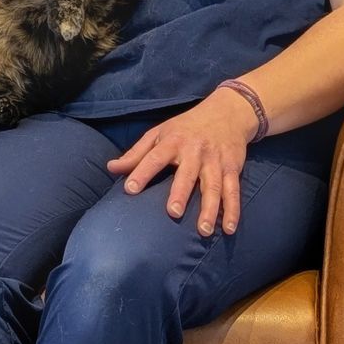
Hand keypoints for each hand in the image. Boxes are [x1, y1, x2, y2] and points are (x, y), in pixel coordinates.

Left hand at [106, 87, 261, 235]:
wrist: (227, 113)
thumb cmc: (185, 127)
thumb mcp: (159, 133)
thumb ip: (136, 153)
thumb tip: (111, 168)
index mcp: (172, 141)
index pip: (154, 157)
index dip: (141, 172)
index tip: (130, 190)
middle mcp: (194, 151)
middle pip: (187, 173)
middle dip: (181, 192)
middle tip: (173, 213)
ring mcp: (215, 161)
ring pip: (213, 186)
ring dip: (210, 209)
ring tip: (203, 230)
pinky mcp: (232, 168)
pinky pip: (233, 191)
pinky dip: (233, 210)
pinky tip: (228, 228)